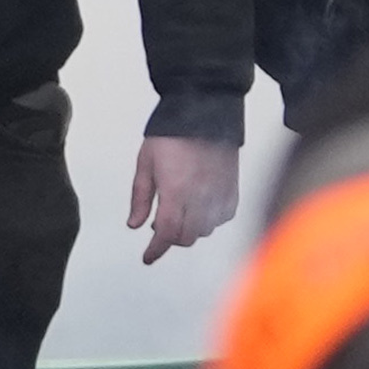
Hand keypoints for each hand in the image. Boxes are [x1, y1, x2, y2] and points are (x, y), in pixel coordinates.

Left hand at [125, 131, 239, 265]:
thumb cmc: (172, 134)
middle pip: (186, 237)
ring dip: (190, 229)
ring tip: (181, 213)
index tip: (148, 257)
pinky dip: (211, 220)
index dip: (156, 250)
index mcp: (175, 191)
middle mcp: (200, 197)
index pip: (167, 233)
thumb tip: (135, 225)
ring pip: (205, 230)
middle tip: (161, 226)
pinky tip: (201, 208)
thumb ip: (140, 198)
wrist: (204, 111)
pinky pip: (224, 217)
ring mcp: (219, 194)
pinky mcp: (233, 189)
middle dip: (171, 238)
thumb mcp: (145, 164)